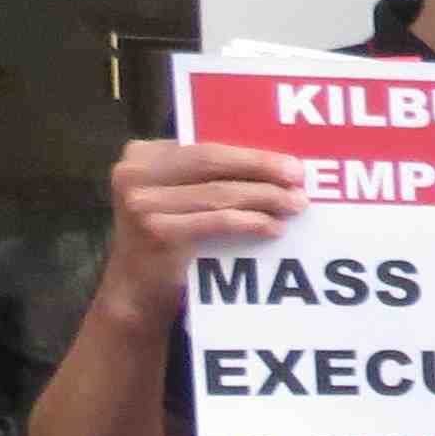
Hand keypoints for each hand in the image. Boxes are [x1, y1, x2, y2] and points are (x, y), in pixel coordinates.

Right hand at [95, 139, 299, 322]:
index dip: (252, 154)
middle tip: (299, 177)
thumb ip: (207, 175)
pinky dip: (251, 222)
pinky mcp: (158, 232)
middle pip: (212, 161)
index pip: (206, 146)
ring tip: (296, 204)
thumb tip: (273, 163)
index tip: (290, 162)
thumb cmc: (168, 237)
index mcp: (142, 154)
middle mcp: (135, 173)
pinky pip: (218, 221)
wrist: (136, 289)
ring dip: (265, 197)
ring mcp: (142, 203)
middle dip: (262, 168)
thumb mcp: (176, 196)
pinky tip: (275, 227)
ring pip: (220, 192)